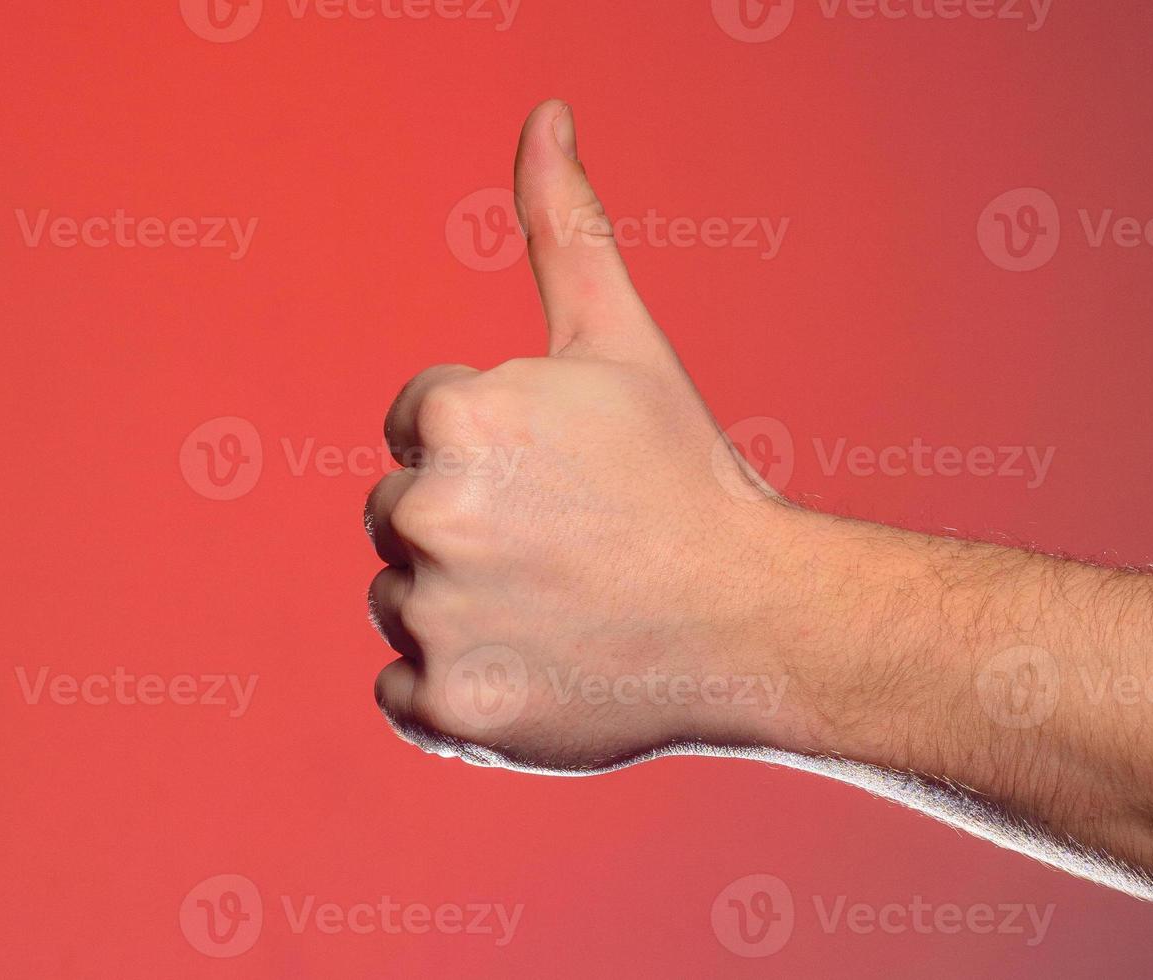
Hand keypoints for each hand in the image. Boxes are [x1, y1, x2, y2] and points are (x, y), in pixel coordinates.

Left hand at [365, 100, 825, 771]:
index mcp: (457, 418)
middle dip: (463, 524)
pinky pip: (400, 692)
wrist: (757, 620)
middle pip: (395, 516)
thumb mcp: (621, 339)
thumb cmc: (685, 473)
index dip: (489, 449)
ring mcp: (436, 623)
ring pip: (397, 599)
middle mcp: (428, 517)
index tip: (559, 478)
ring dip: (456, 604)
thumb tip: (546, 111)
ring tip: (557, 605)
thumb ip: (564, 223)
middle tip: (564, 546)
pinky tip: (534, 665)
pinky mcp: (448, 714)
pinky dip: (452, 687)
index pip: (410, 426)